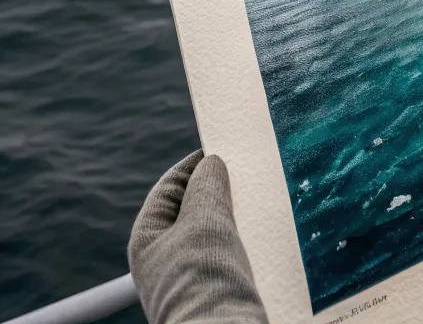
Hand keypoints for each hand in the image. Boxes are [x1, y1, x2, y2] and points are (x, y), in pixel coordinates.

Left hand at [129, 151, 267, 323]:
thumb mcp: (204, 219)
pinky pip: (225, 252)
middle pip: (192, 207)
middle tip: (246, 173)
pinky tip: (259, 232)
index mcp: (146, 238)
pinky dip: (240, 238)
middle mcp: (162, 257)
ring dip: (232, 214)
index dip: (196, 163)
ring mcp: (186, 276)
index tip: (225, 148)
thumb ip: (207, 183)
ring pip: (211, 230)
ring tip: (256, 200)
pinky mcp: (210, 290)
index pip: (171, 185)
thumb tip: (211, 163)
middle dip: (218, 189)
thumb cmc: (205, 278)